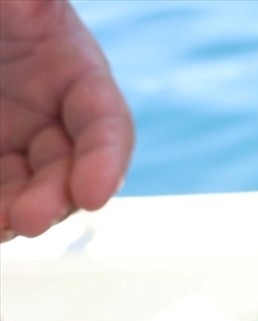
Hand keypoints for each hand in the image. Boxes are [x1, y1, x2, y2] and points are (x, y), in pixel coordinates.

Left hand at [0, 0, 132, 240]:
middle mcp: (43, 105)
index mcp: (66, 60)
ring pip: (24, 188)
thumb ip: (40, 2)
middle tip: (25, 220)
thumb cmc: (4, 4)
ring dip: (15, 214)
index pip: (104, 120)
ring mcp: (6, 132)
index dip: (105, 161)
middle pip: (65, 167)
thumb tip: (42, 5)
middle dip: (52, 199)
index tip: (93, 196)